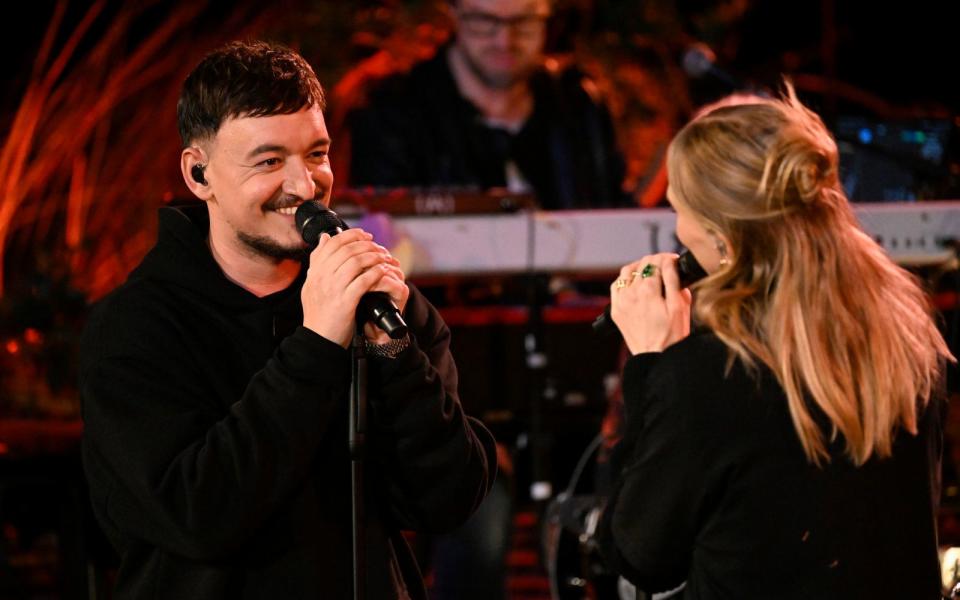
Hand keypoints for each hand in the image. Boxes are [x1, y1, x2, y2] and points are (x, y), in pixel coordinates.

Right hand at [301, 228, 403, 346]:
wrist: (318, 339)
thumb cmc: (318, 313)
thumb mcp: (312, 284)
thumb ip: (318, 260)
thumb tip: (324, 237)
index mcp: (314, 272)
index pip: (333, 243)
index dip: (352, 235)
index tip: (366, 235)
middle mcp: (321, 277)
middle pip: (347, 250)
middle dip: (367, 245)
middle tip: (379, 246)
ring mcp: (333, 289)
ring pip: (356, 262)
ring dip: (374, 257)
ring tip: (384, 257)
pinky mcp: (345, 302)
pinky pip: (364, 281)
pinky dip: (375, 273)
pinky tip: (383, 271)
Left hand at [609, 253, 691, 354]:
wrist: (655, 357)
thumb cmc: (672, 335)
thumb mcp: (679, 306)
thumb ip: (673, 280)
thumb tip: (670, 263)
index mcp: (648, 290)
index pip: (656, 261)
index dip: (667, 258)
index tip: (674, 261)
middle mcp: (631, 293)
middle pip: (641, 264)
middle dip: (655, 261)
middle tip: (666, 266)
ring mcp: (621, 301)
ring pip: (626, 272)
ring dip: (639, 268)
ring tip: (650, 272)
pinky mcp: (615, 310)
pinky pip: (616, 286)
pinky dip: (625, 280)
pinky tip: (635, 284)